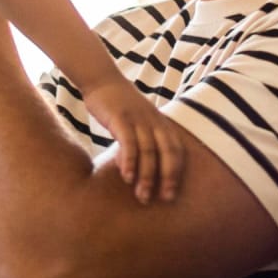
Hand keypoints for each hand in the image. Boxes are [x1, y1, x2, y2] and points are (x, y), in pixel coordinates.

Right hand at [83, 79, 187, 204]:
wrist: (101, 79)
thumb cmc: (120, 104)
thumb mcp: (140, 119)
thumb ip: (146, 138)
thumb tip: (145, 167)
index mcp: (161, 122)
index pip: (176, 150)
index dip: (176, 173)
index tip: (170, 195)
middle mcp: (153, 121)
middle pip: (167, 152)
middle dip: (167, 177)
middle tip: (162, 198)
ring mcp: (138, 118)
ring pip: (148, 151)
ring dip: (146, 175)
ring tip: (141, 195)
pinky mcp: (121, 117)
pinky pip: (129, 142)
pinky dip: (130, 161)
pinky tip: (126, 176)